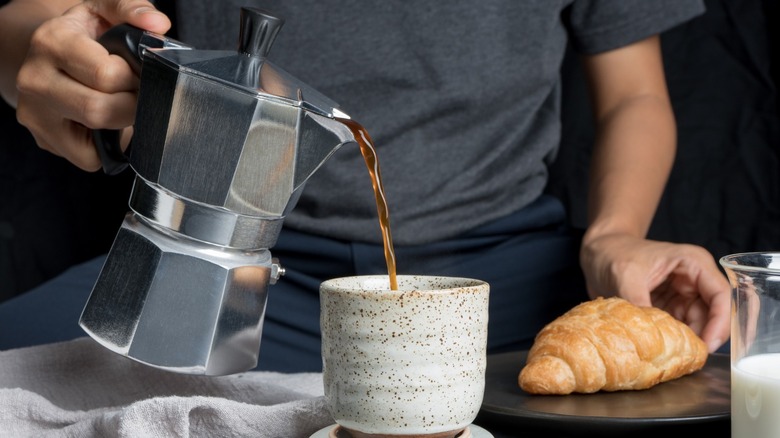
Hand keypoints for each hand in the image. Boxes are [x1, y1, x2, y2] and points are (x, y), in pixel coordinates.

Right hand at [15, 0, 169, 170]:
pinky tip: (105, 124)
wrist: (49, 54)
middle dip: (131, 106)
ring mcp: (35, 113)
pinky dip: (107, 147)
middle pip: (100, 110)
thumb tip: (157, 24)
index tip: (139, 73)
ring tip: (121, 105)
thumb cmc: (85, 36)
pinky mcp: (43, 140)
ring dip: (120, 127)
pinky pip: (89, 159)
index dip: (134, 78)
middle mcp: (35, 79)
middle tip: (136, 94)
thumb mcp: (104, 11)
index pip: (107, 75)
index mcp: (52, 42)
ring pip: (94, 142)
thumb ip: (132, 9)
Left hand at [580, 233, 729, 352]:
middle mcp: (695, 280)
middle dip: (707, 336)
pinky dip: (678, 341)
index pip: (721, 295)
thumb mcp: (625, 275)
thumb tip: (650, 336)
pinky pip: (682, 328)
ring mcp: (684, 295)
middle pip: (715, 314)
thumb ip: (640, 303)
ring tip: (677, 358)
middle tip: (692, 358)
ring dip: (692, 341)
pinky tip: (668, 352)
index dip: (720, 322)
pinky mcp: (671, 308)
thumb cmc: (613, 253)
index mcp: (693, 264)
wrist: (598, 253)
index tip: (706, 345)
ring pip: (700, 325)